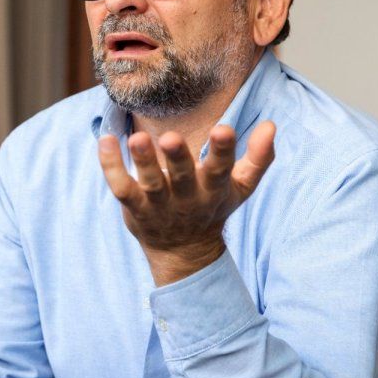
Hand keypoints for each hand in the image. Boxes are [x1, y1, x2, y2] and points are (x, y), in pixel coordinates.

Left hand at [98, 120, 275, 285]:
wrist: (184, 251)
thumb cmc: (214, 207)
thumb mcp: (241, 186)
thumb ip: (258, 157)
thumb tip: (271, 126)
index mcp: (214, 189)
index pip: (220, 170)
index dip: (223, 151)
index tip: (223, 129)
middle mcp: (187, 198)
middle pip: (182, 177)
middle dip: (177, 158)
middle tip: (168, 138)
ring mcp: (159, 204)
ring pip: (150, 183)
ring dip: (143, 161)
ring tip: (136, 138)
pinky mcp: (134, 207)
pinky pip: (121, 187)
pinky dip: (111, 166)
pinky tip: (106, 141)